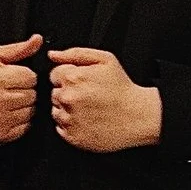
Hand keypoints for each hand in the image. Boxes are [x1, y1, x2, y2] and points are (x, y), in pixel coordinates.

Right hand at [0, 35, 41, 144]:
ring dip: (25, 106)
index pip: (31, 78)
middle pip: (33, 95)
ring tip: (10, 102)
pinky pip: (26, 126)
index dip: (25, 76)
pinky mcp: (1, 134)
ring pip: (31, 111)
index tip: (14, 78)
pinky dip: (21, 121)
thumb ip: (19, 49)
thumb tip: (38, 40)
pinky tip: (9, 114)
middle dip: (25, 91)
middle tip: (11, 90)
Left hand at [47, 48, 161, 151]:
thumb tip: (53, 55)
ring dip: (68, 109)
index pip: (54, 74)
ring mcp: (69, 118)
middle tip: (88, 96)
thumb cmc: (122, 88)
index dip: (69, 77)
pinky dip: (71, 124)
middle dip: (68, 92)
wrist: (137, 116)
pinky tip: (87, 120)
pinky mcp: (72, 136)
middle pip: (54, 93)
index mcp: (73, 78)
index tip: (83, 82)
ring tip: (89, 108)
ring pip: (56, 110)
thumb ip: (75, 54)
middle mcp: (67, 98)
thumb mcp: (105, 60)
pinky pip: (60, 127)